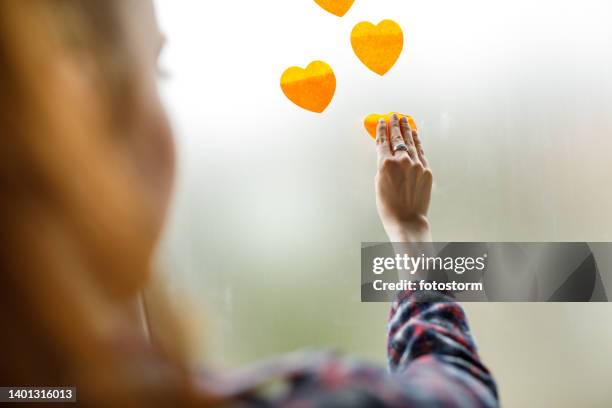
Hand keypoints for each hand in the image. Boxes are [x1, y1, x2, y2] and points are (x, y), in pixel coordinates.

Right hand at [375, 114, 431, 241]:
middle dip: (395, 125)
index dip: (381, 130)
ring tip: (404, 120)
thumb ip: (382, 165)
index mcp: (385, 164)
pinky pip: (421, 152)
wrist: (406, 219)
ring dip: (407, 129)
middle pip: (397, 137)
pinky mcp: (426, 170)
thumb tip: (386, 154)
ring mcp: (416, 165)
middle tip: (393, 116)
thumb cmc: (388, 206)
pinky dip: (417, 142)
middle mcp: (402, 161)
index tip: (381, 122)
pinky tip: (415, 135)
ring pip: (411, 142)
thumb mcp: (378, 182)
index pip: (382, 141)